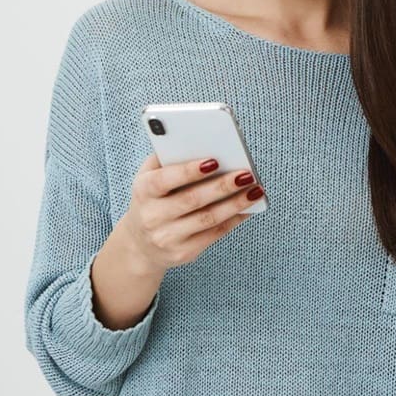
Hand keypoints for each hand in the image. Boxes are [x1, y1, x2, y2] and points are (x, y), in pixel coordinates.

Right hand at [117, 152, 263, 274]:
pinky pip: (214, 235)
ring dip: (235, 204)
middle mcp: (152, 216)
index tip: (214, 161)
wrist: (141, 244)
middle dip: (222, 186)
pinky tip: (247, 208)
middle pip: (192, 200)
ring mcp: (167, 237)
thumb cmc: (152, 200)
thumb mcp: (148, 177)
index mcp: (143, 191)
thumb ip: (167, 158)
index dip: (189, 171)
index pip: (165, 179)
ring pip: (208, 219)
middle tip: (245, 174)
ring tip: (254, 190)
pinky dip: (234, 220)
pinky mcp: (184, 253)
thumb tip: (199, 143)